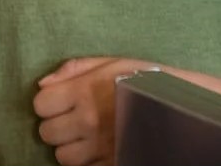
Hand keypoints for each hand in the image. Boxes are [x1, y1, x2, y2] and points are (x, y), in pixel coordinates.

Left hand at [33, 57, 153, 164]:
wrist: (180, 106)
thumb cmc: (144, 80)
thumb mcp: (111, 63)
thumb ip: (74, 70)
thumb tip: (42, 85)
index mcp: (84, 92)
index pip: (40, 104)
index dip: (48, 103)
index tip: (60, 102)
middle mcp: (88, 121)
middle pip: (47, 133)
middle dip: (57, 126)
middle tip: (74, 121)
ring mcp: (100, 147)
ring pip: (63, 157)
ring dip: (70, 148)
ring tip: (85, 138)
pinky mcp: (113, 163)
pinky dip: (87, 163)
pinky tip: (97, 151)